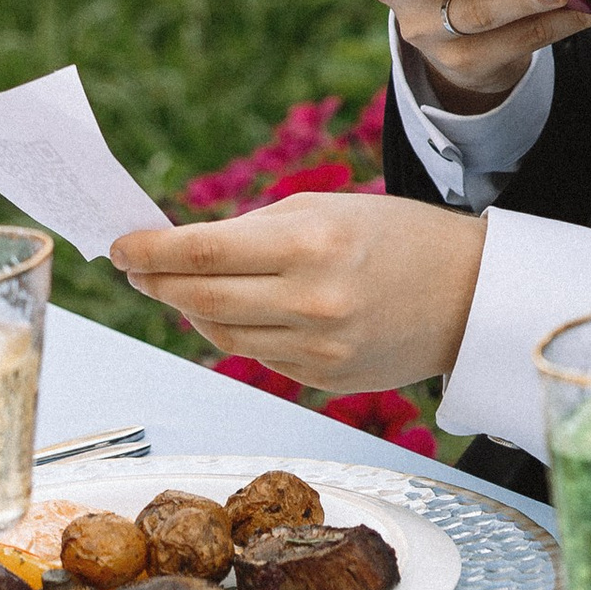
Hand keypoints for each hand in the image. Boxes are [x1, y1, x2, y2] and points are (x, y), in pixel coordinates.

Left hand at [109, 193, 485, 392]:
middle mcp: (311, 304)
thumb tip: (179, 253)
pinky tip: (235, 310)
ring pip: (220, 334)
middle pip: (199, 298)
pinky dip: (235, 331)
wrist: (471, 294)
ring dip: (189, 307)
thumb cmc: (396, 236)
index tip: (119, 245)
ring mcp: (318, 350)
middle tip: (134, 266)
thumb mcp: (327, 210)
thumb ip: (253, 232)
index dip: (149, 250)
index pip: (202, 252)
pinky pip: (257, 356)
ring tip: (179, 285)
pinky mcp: (325, 380)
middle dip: (156, 281)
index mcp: (312, 246)